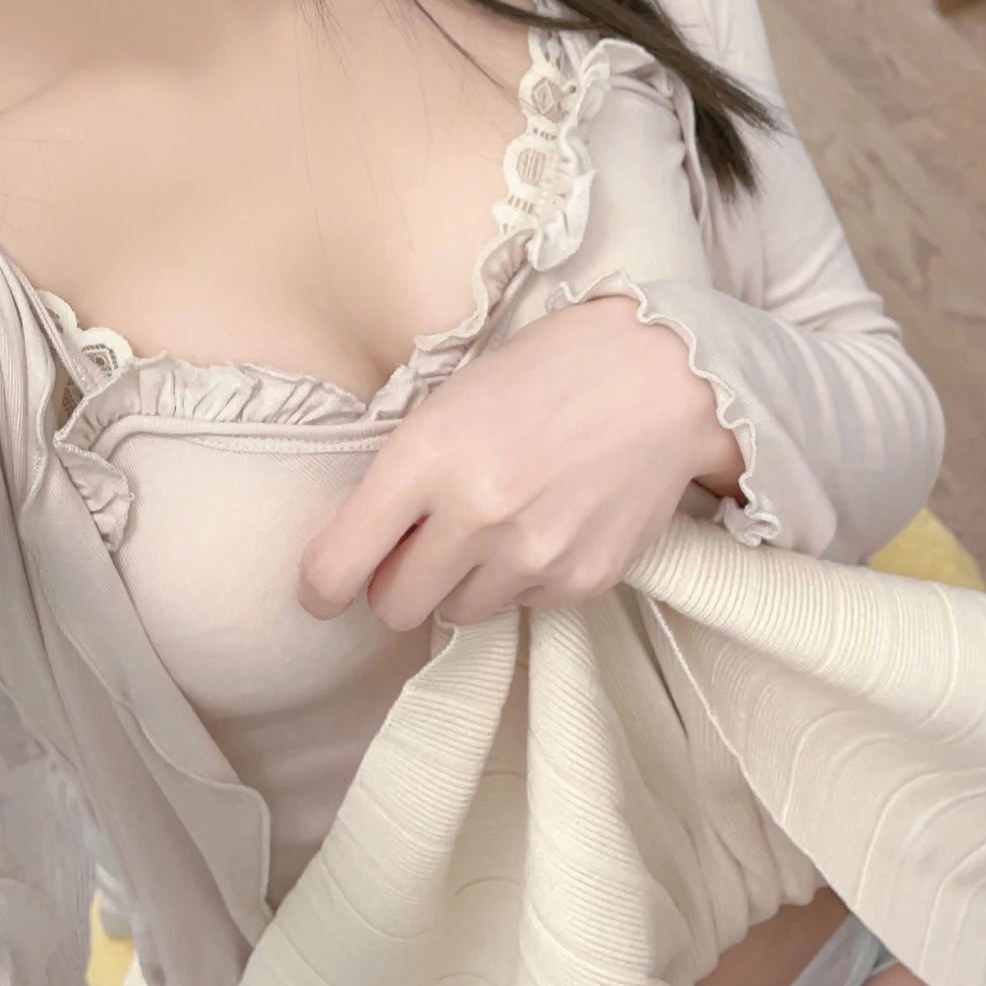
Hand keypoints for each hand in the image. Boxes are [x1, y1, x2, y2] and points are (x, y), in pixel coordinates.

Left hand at [295, 291, 745, 630]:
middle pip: (393, 606)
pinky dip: (520, 578)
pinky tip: (546, 522)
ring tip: (497, 523)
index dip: (320, 586)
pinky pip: (520, 606)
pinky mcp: (580, 581)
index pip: (338, 563)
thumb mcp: (451, 401)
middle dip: (396, 585)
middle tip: (419, 549)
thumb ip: (405, 475)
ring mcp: (531, 554)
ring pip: (457, 613)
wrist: (664, 377)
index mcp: (426, 456)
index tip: (323, 588)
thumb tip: (368, 544)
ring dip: (461, 582)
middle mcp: (474, 514)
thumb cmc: (548, 373)